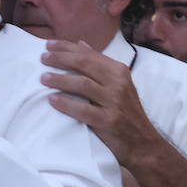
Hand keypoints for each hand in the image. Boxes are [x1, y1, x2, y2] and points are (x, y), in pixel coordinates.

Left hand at [41, 40, 161, 168]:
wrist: (143, 143)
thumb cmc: (126, 112)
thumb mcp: (118, 84)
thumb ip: (99, 64)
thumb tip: (80, 44)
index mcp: (119, 70)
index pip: (89, 53)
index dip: (66, 47)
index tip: (48, 44)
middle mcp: (118, 82)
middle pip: (84, 64)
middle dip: (60, 59)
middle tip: (42, 58)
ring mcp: (114, 101)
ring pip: (83, 84)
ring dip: (60, 79)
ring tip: (43, 78)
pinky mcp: (109, 120)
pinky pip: (83, 110)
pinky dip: (66, 104)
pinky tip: (52, 100)